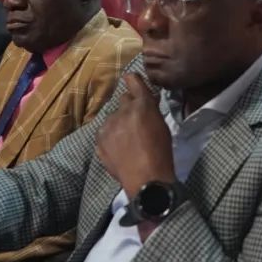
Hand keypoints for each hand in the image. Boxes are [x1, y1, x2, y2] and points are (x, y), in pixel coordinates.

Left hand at [96, 74, 174, 199]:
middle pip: (123, 100)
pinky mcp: (99, 140)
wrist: (147, 180)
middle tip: (137, 122)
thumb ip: (151, 110)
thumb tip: (147, 100)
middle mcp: (122, 111)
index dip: (132, 81)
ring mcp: (108, 126)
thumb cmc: (161, 153)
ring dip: (119, 123)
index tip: (131, 80)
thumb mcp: (162, 126)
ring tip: (128, 141)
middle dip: (129, 107)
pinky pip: (104, 132)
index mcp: (142, 106)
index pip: (133, 81)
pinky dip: (111, 137)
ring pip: (113, 118)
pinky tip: (120, 149)